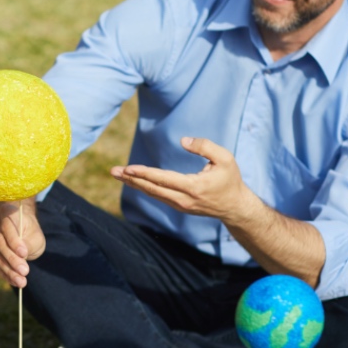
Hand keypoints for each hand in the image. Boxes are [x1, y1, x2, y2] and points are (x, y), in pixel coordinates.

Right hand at [0, 198, 43, 287]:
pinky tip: (15, 282)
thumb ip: (29, 243)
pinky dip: (4, 274)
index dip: (14, 241)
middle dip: (12, 259)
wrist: (19, 229)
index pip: (8, 227)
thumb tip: (21, 257)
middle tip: (25, 272)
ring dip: (8, 270)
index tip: (24, 253)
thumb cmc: (29, 231)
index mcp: (6, 212)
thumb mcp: (35, 235)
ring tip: (22, 281)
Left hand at [110, 136, 256, 221]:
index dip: (144, 173)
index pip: (163, 179)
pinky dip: (143, 188)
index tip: (128, 168)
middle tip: (113, 171)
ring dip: (134, 183)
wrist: (234, 207)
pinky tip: (132, 181)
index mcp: (193, 187)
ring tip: (118, 174)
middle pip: (151, 188)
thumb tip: (183, 141)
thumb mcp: (225, 159)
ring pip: (152, 193)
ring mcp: (179, 205)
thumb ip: (205, 147)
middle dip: (131, 179)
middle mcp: (183, 199)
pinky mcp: (178, 206)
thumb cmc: (230, 180)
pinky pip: (157, 195)